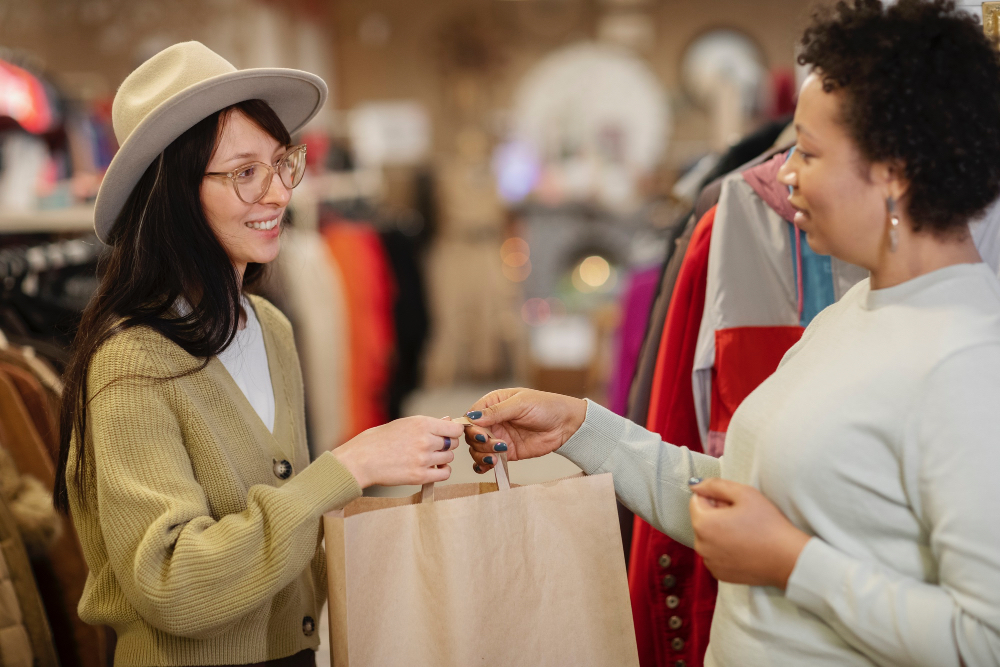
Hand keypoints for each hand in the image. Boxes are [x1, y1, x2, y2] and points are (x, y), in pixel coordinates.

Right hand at [332, 416, 464, 487]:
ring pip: (449, 458)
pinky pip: (445, 474)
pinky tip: (433, 468)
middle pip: (453, 443)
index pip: (454, 428)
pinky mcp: (420, 476)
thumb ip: (427, 424)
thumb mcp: (403, 424)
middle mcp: (425, 440)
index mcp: (422, 424)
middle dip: (447, 444)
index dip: (454, 431)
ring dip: (442, 458)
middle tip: (434, 446)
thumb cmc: (378, 440)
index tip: (450, 434)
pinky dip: (442, 472)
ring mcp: (423, 459)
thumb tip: (448, 420)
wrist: (361, 459)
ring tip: (427, 457)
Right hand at [461, 388, 586, 473]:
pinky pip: (488, 460)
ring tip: (498, 455)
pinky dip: (484, 465)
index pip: (471, 416)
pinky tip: (490, 465)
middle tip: (495, 444)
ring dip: (483, 454)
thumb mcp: (520, 404)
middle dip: (479, 442)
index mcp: (493, 404)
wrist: (566, 425)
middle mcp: (493, 421)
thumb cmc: (546, 406)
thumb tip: (473, 418)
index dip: (470, 427)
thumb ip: (496, 411)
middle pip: (471, 435)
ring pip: (477, 449)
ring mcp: (498, 437)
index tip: (480, 433)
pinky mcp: (506, 453)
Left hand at [688, 478, 810, 588]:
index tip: (734, 504)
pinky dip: (724, 549)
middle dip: (717, 515)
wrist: (788, 559)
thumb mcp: (744, 493)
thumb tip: (695, 485)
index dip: (715, 498)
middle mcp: (701, 545)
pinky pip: (715, 554)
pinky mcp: (719, 574)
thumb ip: (715, 485)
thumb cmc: (768, 525)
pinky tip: (744, 548)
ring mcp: (709, 562)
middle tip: (742, 518)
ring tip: (744, 533)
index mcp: (703, 524)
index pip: (696, 500)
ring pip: (708, 537)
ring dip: (720, 532)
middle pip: (701, 520)